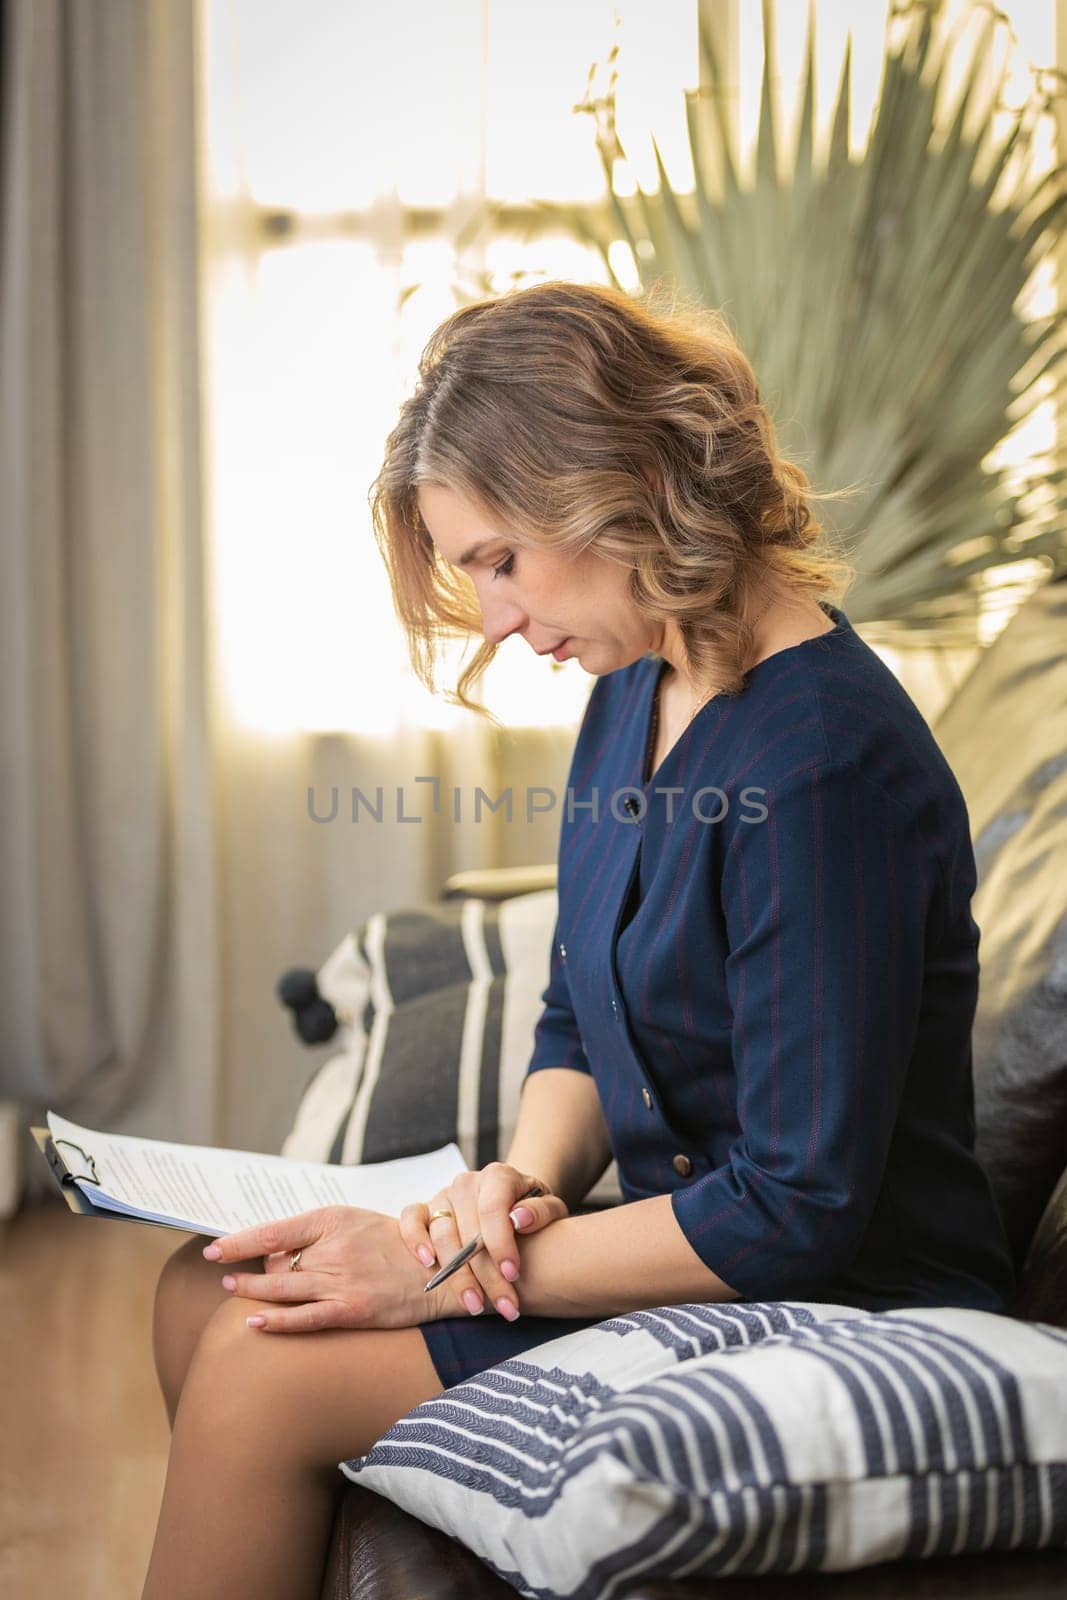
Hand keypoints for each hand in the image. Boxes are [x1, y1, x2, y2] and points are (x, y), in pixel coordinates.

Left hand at [201, 1204, 477, 1332]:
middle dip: (248, 1268)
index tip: (215, 1249)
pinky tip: (254, 1322)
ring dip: (253, 1291)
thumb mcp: (355, 1222)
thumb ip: (317, 1233)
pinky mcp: (352, 1310)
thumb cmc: (393, 1245)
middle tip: (225, 1274)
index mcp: (333, 1219)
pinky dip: (276, 1321)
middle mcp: (334, 1248)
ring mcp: (342, 1281)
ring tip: (233, 1290)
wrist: (440, 1272)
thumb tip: (273, 1249)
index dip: (239, 1241)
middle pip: (275, 1262)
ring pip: (283, 1289)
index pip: (273, 1231)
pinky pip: (305, 1318)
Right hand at [398, 1162, 569, 1320]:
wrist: (512, 1205)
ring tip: (474, 1305)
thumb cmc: (532, 1210)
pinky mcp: (425, 1209)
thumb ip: (541, 1212)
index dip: (501, 1244)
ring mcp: (443, 1196)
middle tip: (505, 1307)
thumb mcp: (550, 1208)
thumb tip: (521, 1219)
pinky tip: (428, 1264)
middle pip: (469, 1232)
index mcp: (498, 1176)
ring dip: (457, 1275)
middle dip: (488, 1276)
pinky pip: (410, 1220)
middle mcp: (467, 1183)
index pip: (493, 1209)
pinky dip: (415, 1240)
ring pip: (442, 1234)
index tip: (513, 1274)